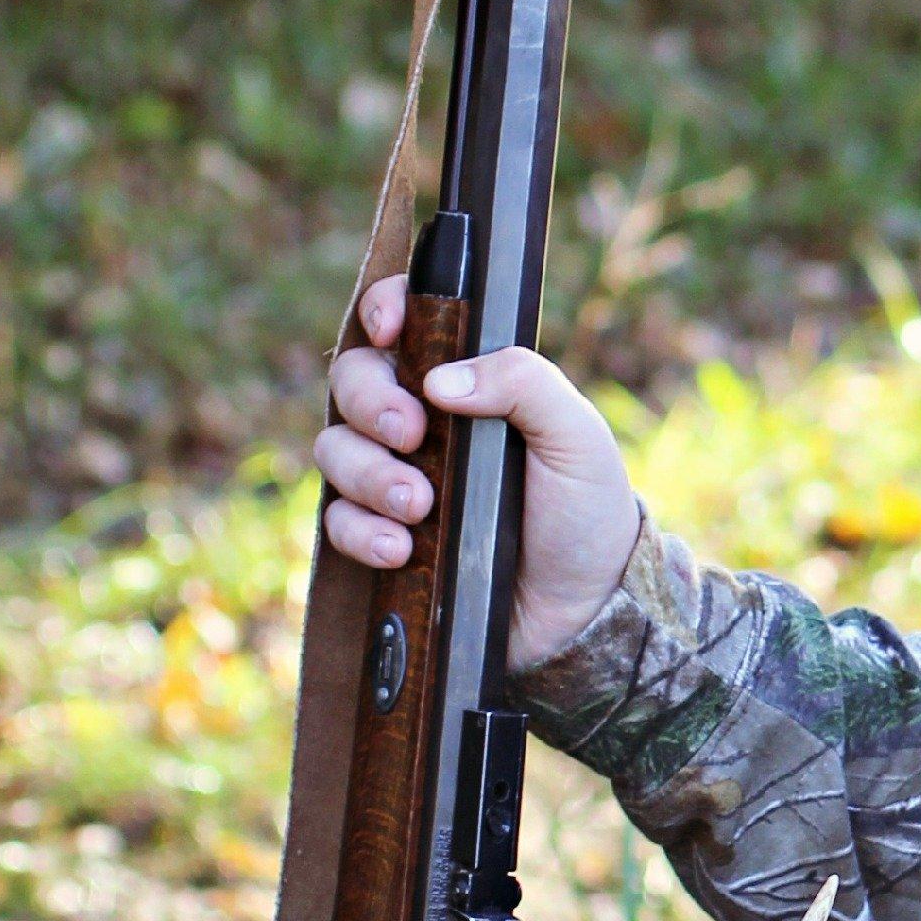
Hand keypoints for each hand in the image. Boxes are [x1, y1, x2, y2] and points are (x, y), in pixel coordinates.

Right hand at [316, 274, 641, 673]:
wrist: (583, 611)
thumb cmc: (585, 511)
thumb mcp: (576, 437)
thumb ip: (523, 384)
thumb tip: (438, 381)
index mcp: (467, 383)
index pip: (405, 323)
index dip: (383, 310)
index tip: (390, 327)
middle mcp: (421, 424)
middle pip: (353, 382)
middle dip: (372, 402)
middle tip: (413, 434)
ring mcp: (395, 479)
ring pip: (335, 450)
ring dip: (368, 473)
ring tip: (418, 506)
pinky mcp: (382, 537)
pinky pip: (337, 521)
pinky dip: (361, 531)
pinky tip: (401, 549)